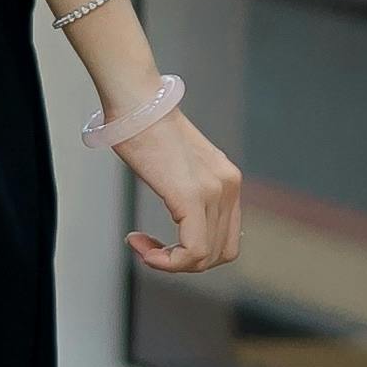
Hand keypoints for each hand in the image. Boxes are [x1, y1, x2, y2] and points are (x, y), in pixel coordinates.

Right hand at [116, 108, 241, 274]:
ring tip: (142, 248)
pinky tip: (143, 248)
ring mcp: (214, 192)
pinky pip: (192, 251)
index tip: (162, 243)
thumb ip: (188, 188)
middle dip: (184, 263)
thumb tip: (180, 213)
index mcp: (227, 180)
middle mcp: (229, 186)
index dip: (196, 253)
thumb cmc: (145, 128)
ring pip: (205, 258)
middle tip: (150, 251)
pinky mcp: (192, 197)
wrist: (137, 103)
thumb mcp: (178, 163)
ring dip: (171, 263)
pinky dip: (167, 261)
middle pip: (220, 253)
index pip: (227, 238)